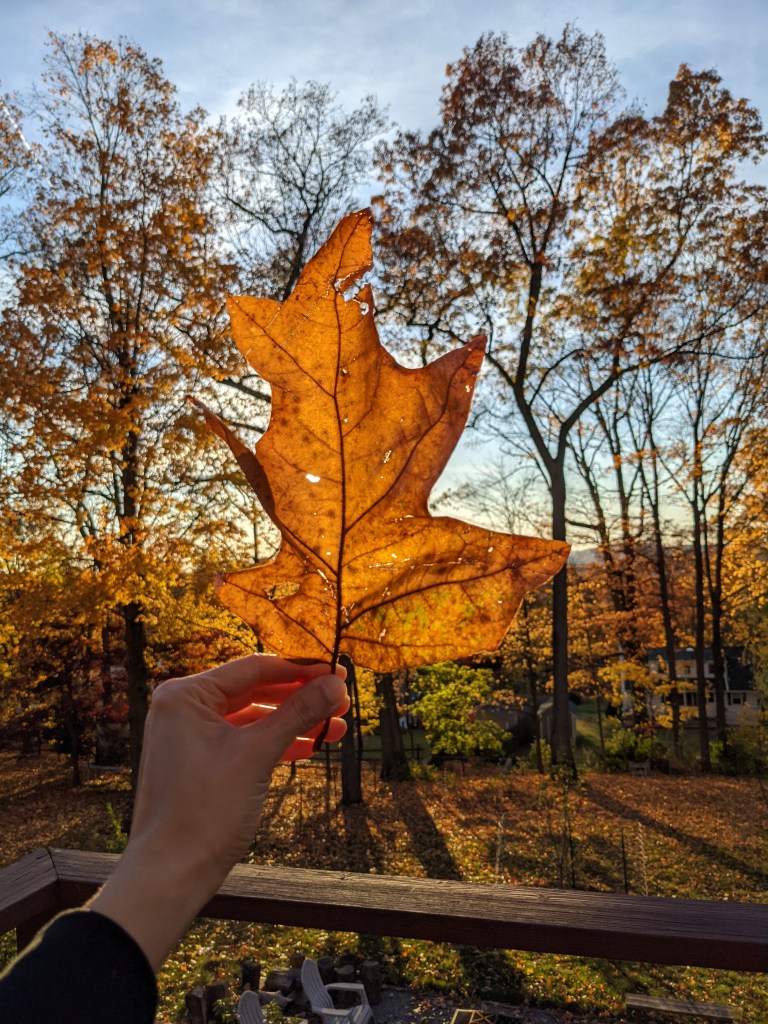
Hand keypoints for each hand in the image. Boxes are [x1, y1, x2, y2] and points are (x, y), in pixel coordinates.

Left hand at [90, 655, 347, 968]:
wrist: (170, 875)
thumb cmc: (204, 812)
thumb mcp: (257, 755)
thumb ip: (298, 713)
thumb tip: (336, 685)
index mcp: (186, 695)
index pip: (253, 668)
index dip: (300, 670)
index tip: (338, 673)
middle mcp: (183, 708)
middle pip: (254, 690)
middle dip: (300, 697)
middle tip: (341, 699)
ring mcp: (189, 736)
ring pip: (252, 717)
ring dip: (293, 721)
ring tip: (336, 726)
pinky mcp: (199, 762)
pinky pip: (243, 740)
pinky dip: (275, 742)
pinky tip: (309, 747)